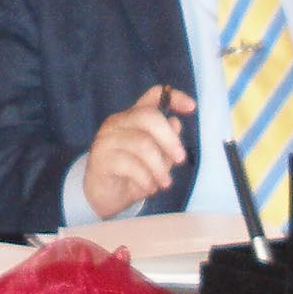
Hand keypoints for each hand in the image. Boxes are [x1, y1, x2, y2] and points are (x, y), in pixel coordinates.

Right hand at [84, 84, 195, 219]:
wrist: (104, 197)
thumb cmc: (133, 175)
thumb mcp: (157, 160)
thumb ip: (166, 143)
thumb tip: (176, 124)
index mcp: (133, 117)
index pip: (153, 95)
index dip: (174, 97)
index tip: (192, 107)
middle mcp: (118, 122)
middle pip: (148, 116)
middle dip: (170, 139)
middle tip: (180, 160)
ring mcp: (106, 138)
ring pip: (142, 144)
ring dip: (159, 167)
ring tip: (164, 183)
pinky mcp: (100, 158)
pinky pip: (130, 164)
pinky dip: (146, 179)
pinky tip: (149, 188)